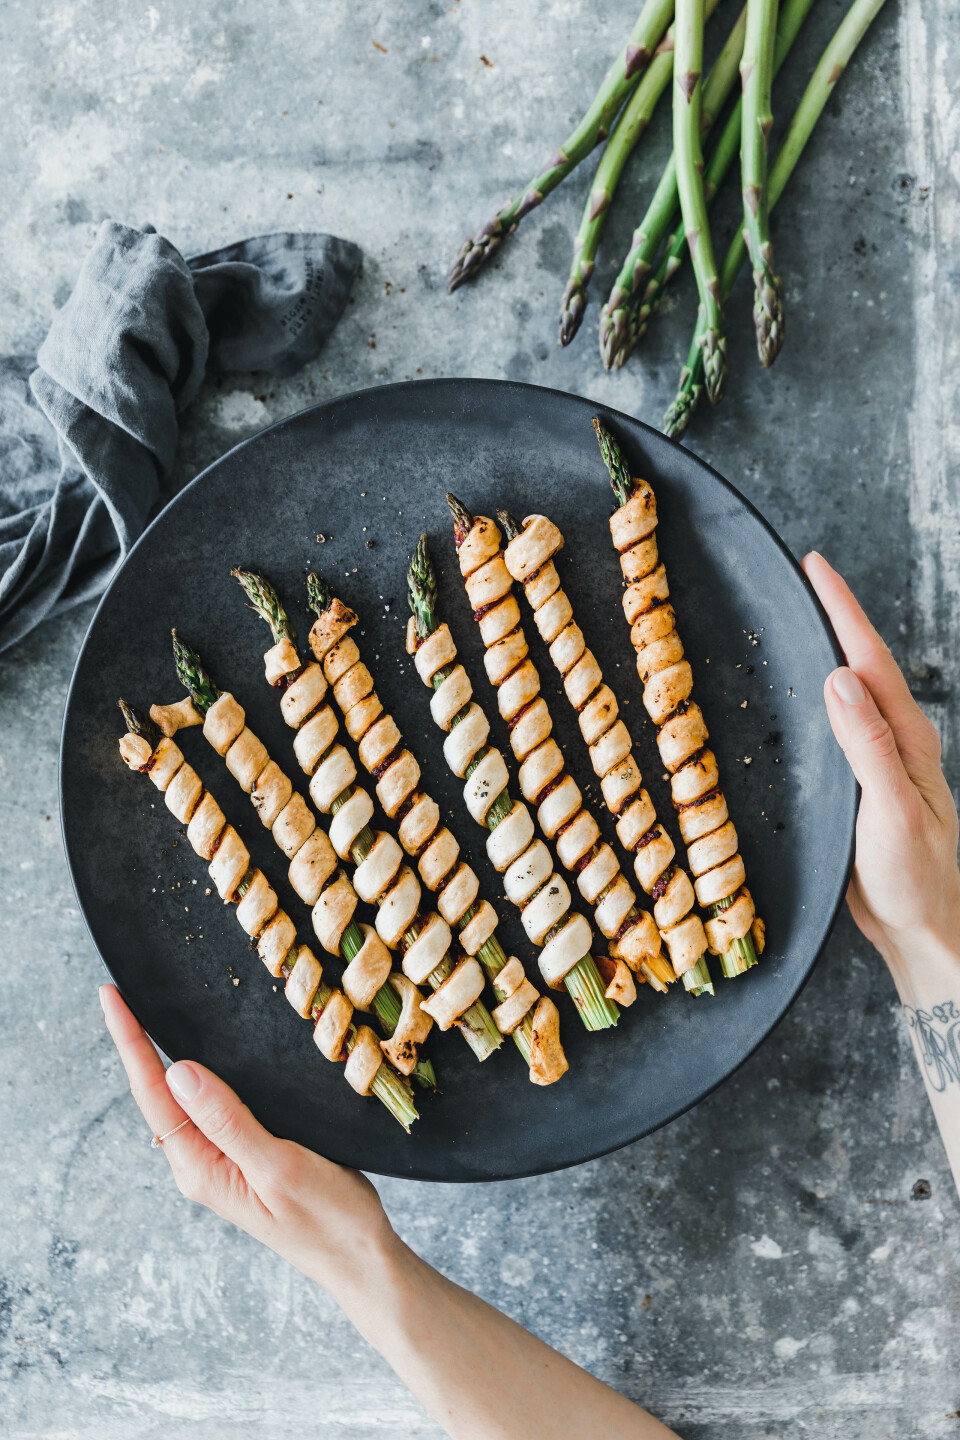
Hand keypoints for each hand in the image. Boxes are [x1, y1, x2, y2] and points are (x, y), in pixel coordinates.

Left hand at [99, 984, 395, 1297]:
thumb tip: (179, 1073)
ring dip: (165, 1055)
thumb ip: (229, 1121)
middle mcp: (202, 1163)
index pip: (154, 1094)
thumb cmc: (327, 1219)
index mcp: (201, 1168)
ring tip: (146, 1013)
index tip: (110, 998)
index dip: (130, 1042)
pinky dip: (205, 1071)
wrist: (360, 1258)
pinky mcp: (247, 1153)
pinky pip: (215, 1105)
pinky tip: (208, 1052)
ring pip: (185, 1098)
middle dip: (137, 1043)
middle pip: (159, 1093)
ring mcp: (223, 1159)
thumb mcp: (279, 1165)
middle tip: (120, 993)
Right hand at [803, 553, 959, 979]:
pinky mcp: (861, 781)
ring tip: (800, 617)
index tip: (815, 566)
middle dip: (835, 614)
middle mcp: (896, 739)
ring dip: (827, 649)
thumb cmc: (912, 877)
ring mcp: (879, 759)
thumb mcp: (891, 811)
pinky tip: (801, 693)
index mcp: (907, 737)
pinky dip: (818, 694)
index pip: (869, 659)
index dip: (842, 610)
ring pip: (850, 689)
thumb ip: (868, 745)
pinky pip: (837, 723)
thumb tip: (839, 678)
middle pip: (862, 662)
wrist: (920, 928)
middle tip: (804, 575)